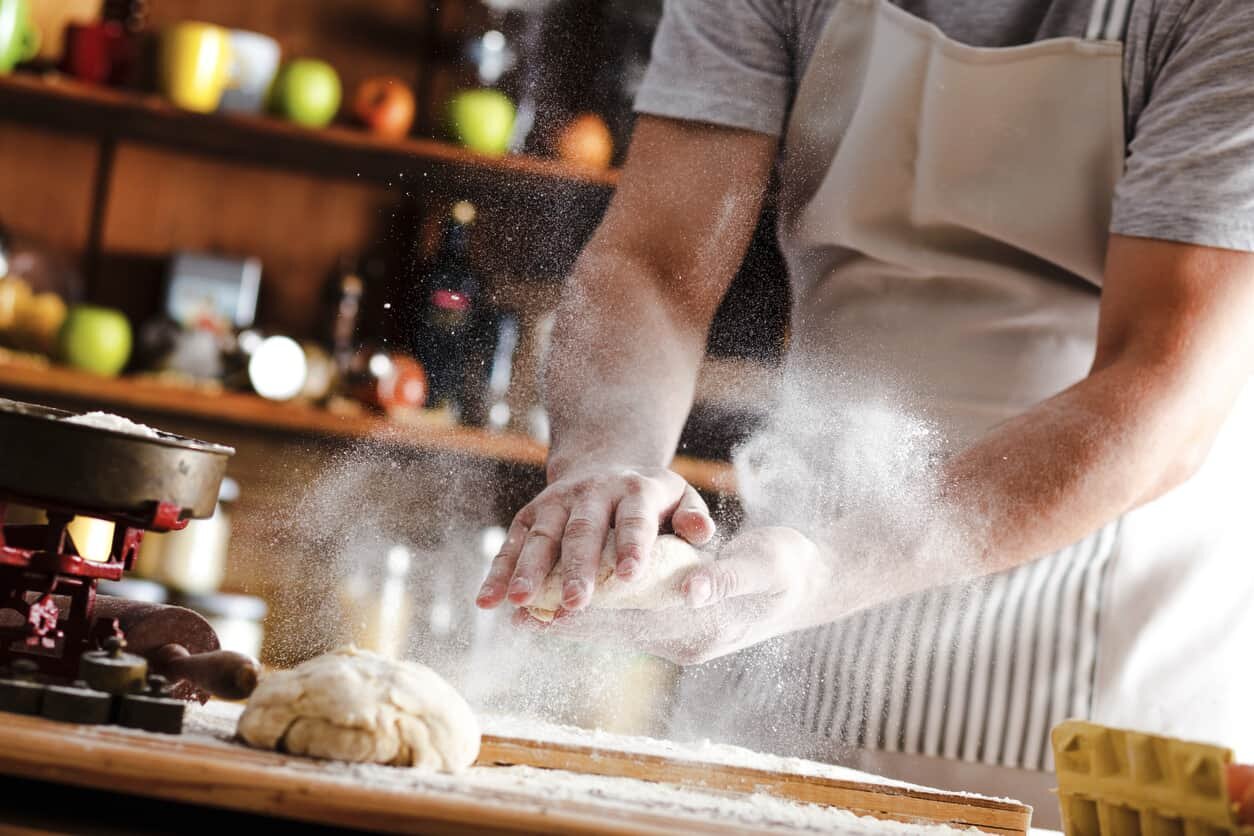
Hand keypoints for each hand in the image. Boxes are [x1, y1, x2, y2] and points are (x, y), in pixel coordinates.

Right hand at [475, 465, 714, 613]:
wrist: (605, 463)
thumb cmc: (651, 499)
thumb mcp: (681, 497)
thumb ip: (693, 517)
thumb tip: (702, 534)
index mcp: (635, 490)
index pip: (635, 519)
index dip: (633, 545)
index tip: (631, 576)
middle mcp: (591, 493)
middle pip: (582, 531)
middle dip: (577, 567)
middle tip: (575, 602)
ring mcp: (556, 503)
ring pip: (541, 538)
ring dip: (528, 571)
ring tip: (520, 603)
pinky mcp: (529, 516)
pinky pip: (511, 545)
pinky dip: (497, 573)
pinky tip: (487, 602)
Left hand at [513, 526, 834, 664]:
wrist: (811, 582)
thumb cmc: (787, 568)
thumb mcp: (762, 565)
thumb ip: (724, 577)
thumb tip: (690, 588)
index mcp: (701, 628)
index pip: (632, 621)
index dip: (587, 612)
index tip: (544, 607)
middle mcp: (685, 641)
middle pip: (614, 630)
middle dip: (566, 620)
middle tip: (516, 610)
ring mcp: (680, 637)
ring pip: (616, 628)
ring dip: (573, 619)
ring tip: (525, 609)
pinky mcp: (677, 626)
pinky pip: (627, 621)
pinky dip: (596, 612)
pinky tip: (566, 602)